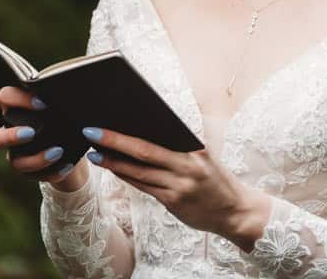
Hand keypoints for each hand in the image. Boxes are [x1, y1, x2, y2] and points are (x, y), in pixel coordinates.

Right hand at [0, 86, 85, 187]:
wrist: (75, 146)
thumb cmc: (65, 119)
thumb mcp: (62, 107)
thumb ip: (59, 100)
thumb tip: (69, 94)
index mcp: (15, 109)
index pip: (5, 97)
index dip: (18, 99)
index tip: (43, 103)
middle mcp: (11, 133)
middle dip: (11, 137)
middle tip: (32, 133)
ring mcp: (17, 155)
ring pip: (14, 163)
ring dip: (36, 159)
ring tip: (58, 152)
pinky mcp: (29, 172)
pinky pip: (35, 177)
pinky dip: (52, 172)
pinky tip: (66, 166)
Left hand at [82, 126, 270, 248]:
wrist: (236, 211)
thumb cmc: (215, 178)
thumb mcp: (204, 155)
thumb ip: (180, 144)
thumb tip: (145, 128)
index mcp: (194, 148)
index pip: (159, 133)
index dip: (134, 126)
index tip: (112, 113)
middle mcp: (187, 165)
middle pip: (143, 150)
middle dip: (114, 140)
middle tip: (90, 131)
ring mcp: (179, 185)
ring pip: (139, 172)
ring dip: (114, 163)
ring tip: (94, 154)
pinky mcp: (173, 202)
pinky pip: (144, 187)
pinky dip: (127, 177)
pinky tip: (113, 169)